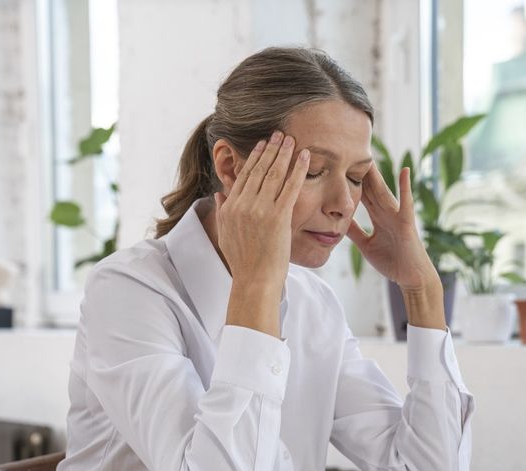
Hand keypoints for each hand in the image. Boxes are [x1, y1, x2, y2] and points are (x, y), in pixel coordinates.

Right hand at [214, 132, 309, 291]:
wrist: (254, 280)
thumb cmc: (243, 262)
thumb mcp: (225, 234)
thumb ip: (222, 211)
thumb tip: (219, 194)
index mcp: (230, 208)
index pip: (243, 175)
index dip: (254, 157)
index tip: (262, 144)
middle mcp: (243, 205)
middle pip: (258, 170)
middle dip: (270, 149)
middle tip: (279, 134)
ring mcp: (261, 210)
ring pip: (274, 174)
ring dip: (284, 154)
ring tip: (291, 139)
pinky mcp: (278, 217)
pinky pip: (291, 187)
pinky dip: (299, 169)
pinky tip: (305, 156)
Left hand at [348, 165, 439, 291]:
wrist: (410, 277)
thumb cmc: (392, 261)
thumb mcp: (366, 245)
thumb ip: (354, 231)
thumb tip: (339, 221)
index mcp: (377, 216)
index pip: (362, 194)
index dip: (351, 180)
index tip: (338, 165)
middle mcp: (387, 211)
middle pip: (370, 187)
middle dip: (360, 170)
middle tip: (348, 150)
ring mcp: (397, 215)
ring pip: (383, 191)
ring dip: (376, 174)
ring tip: (368, 155)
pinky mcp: (406, 222)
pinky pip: (405, 202)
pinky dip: (405, 187)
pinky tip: (404, 170)